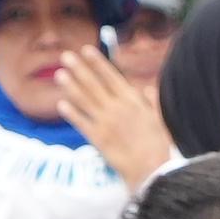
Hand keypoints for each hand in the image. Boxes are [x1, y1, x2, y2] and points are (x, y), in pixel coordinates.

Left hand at [55, 45, 176, 185]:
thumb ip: (152, 101)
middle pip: (93, 84)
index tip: (86, 50)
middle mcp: (116, 107)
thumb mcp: (159, 118)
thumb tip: (147, 88)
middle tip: (65, 56)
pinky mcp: (97, 138)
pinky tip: (61, 104)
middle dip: (79, 69)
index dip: (97, 62)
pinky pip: (81, 122)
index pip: (111, 75)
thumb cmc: (157, 145)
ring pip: (84, 100)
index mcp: (132, 100)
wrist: (150, 168)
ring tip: (60, 74)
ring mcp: (105, 122)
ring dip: (70, 86)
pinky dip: (71, 113)